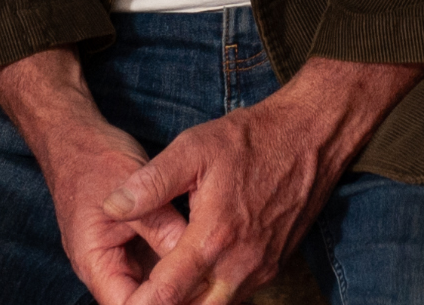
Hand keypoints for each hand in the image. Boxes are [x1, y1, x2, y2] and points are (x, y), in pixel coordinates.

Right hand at [0, 49, 189, 304]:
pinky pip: (158, 264)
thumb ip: (162, 224)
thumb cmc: (98, 161)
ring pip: (153, 285)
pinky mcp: (135, 244)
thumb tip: (195, 257)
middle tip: (213, 287)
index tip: (196, 294)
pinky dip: (179, 263)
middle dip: (174, 297)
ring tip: (214, 279)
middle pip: (142, 300)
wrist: (79, 140)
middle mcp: (106, 267)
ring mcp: (120, 256)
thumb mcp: (134, 191)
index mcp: (95, 261)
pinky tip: (208, 261)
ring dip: (180, 283)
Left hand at [104, 56, 423, 304]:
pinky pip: (236, 297)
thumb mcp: (195, 148)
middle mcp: (238, 265)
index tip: (120, 298)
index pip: (163, 297)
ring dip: (187, 303)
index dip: (136, 304)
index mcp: (212, 239)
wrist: (313, 135)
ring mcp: (259, 269)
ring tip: (163, 289)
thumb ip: (151, 182)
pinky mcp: (273, 266)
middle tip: (138, 294)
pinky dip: (211, 297)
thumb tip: (110, 206)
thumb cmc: (253, 138)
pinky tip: (195, 280)